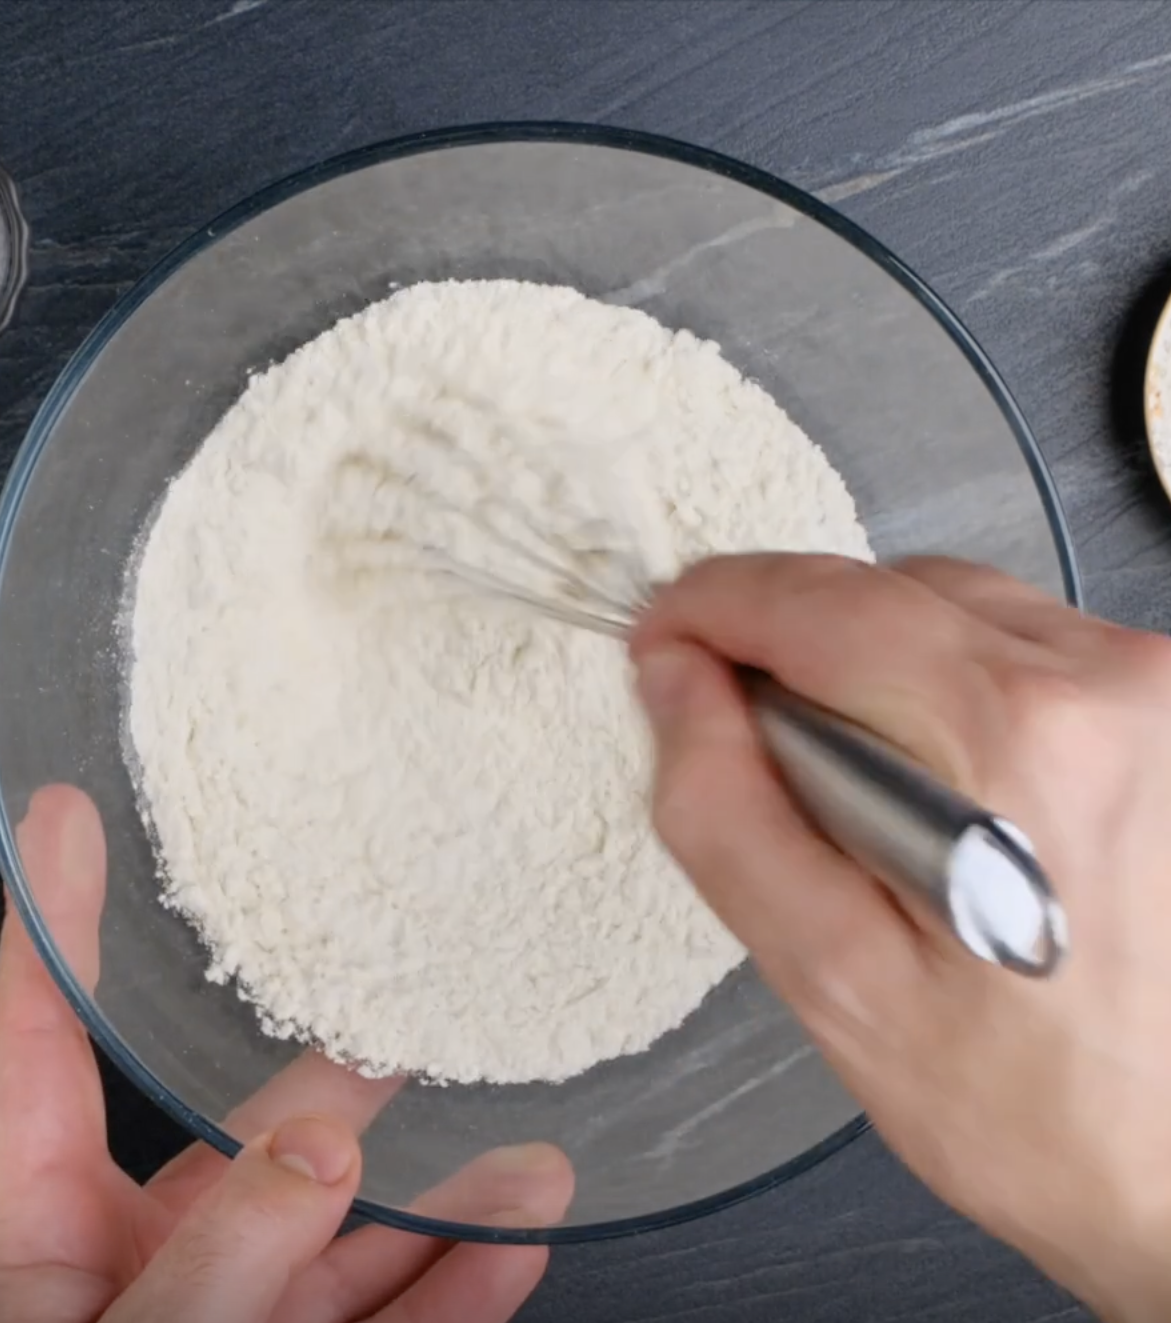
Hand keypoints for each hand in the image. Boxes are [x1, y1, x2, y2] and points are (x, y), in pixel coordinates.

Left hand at [0, 786, 571, 1322]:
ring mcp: (250, 1319)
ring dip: (442, 1199)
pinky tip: (518, 1245)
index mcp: (55, 1239)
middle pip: (254, 1147)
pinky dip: (463, 1288)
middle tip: (397, 1035)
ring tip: (526, 1157)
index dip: (54, 929)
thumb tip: (324, 1139)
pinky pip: (401, 1318)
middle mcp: (157, 1264)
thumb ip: (216, 1260)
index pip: (46, 1051)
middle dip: (336, 1090)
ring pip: (354, 1240)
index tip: (63, 820)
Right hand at [629, 554, 1170, 1322]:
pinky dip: (943, 687)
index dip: (713, 607)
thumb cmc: (1029, 1107)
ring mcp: (1154, 690)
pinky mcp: (1168, 709)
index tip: (661, 641)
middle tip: (754, 748)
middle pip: (881, 590)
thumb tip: (673, 681)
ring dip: (870, 667)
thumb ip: (725, 812)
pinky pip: (1014, 645)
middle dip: (787, 644)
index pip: (818, 602)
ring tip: (864, 796)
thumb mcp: (831, 978)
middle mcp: (1107, 683)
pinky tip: (942, 790)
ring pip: (947, 605)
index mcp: (1015, 738)